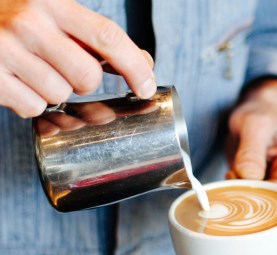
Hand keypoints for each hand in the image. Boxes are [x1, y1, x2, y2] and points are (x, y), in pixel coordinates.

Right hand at [0, 0, 155, 117]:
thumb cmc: (16, 17)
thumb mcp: (55, 13)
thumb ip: (95, 35)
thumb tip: (144, 63)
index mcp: (52, 3)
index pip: (107, 36)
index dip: (134, 66)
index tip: (147, 87)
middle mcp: (28, 23)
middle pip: (87, 77)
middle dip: (84, 82)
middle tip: (64, 68)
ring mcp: (5, 51)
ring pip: (60, 96)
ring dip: (55, 91)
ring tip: (34, 70)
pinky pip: (33, 108)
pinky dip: (32, 102)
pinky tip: (19, 82)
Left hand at [226, 78, 276, 198]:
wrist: (259, 110)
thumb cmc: (261, 114)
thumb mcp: (254, 125)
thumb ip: (251, 153)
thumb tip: (250, 179)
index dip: (258, 194)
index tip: (237, 182)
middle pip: (275, 206)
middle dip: (250, 196)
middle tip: (232, 175)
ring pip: (264, 207)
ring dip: (244, 196)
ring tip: (233, 173)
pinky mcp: (268, 188)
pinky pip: (256, 201)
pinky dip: (241, 194)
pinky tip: (233, 177)